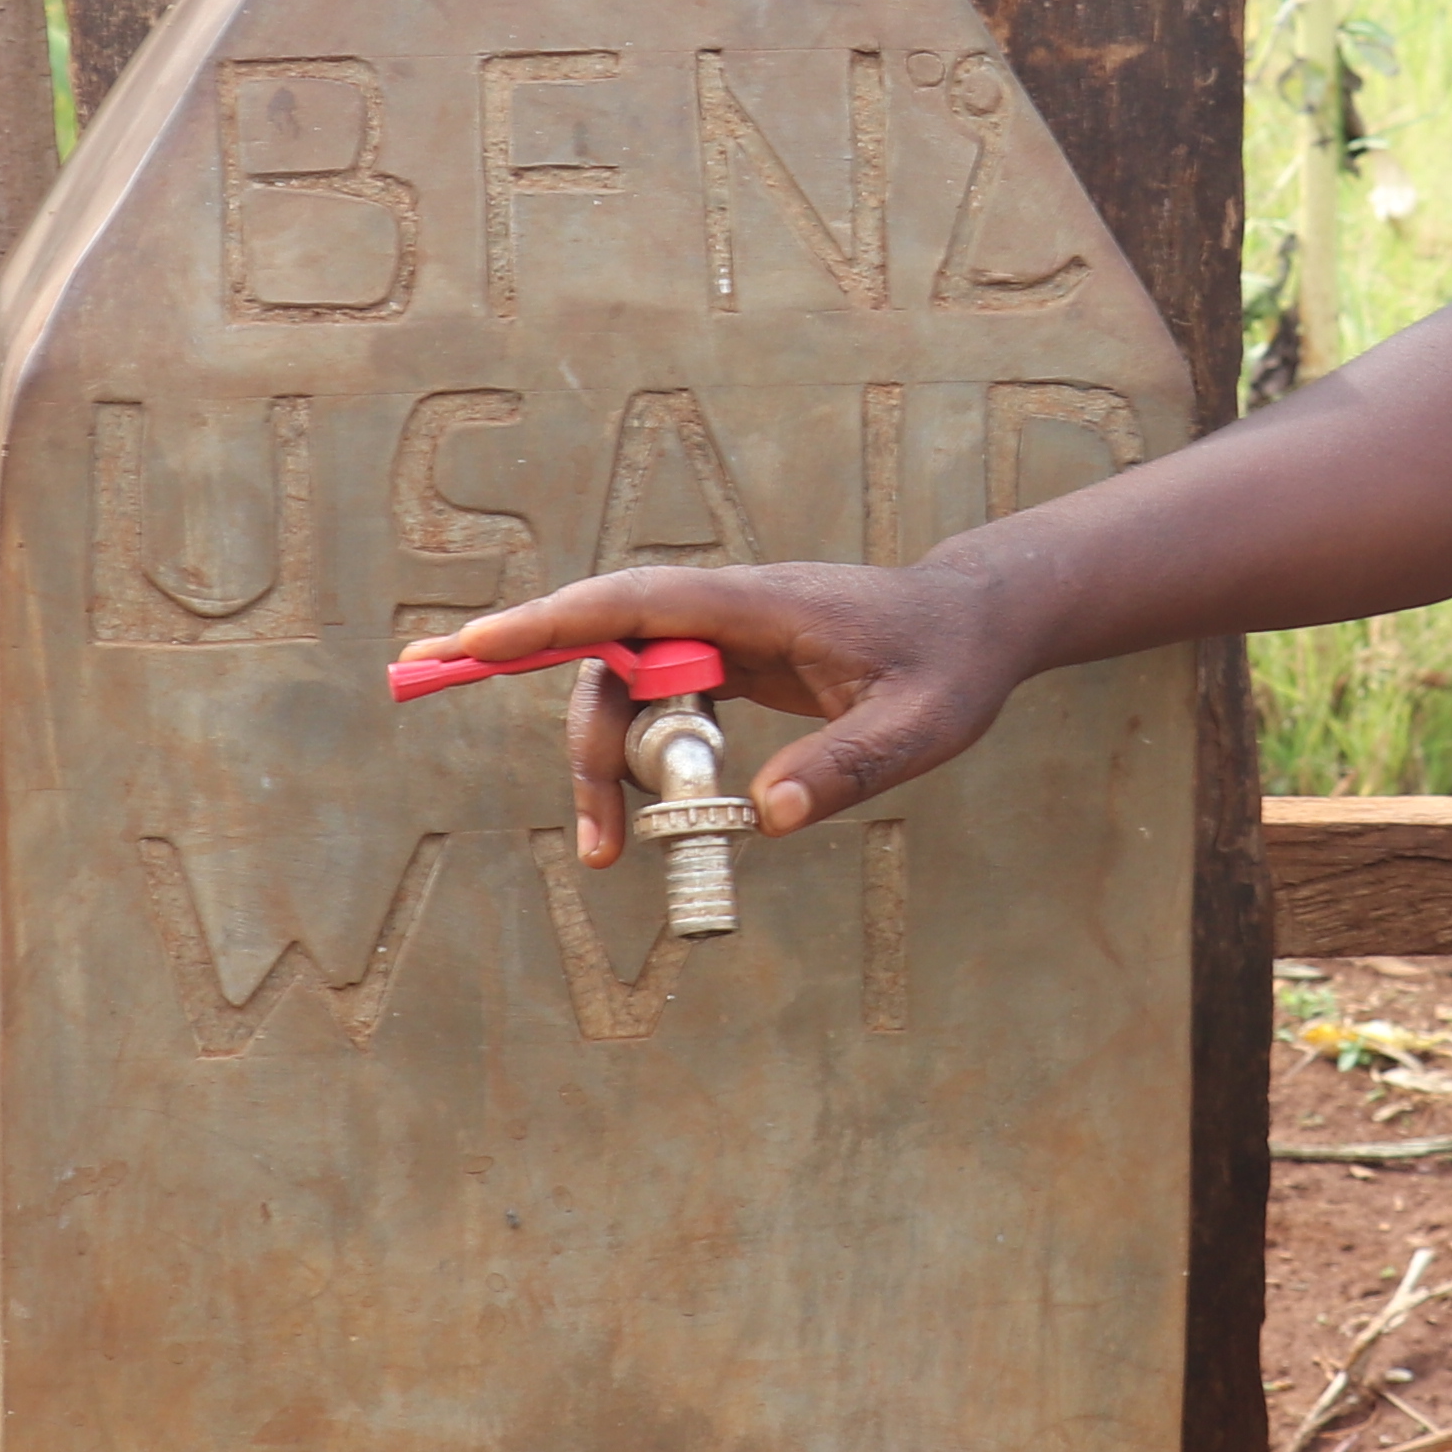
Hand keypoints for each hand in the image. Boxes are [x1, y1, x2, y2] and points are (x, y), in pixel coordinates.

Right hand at [433, 559, 1041, 866]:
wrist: (974, 626)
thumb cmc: (949, 665)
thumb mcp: (919, 726)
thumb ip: (849, 766)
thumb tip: (768, 818)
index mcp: (756, 606)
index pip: (632, 604)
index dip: (551, 621)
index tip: (477, 643)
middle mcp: (724, 611)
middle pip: (612, 662)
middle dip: (585, 747)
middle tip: (596, 845)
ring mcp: (722, 634)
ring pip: (627, 687)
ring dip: (610, 763)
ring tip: (616, 847)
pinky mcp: (730, 660)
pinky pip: (657, 699)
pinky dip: (638, 752)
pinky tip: (649, 808)